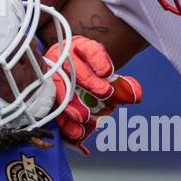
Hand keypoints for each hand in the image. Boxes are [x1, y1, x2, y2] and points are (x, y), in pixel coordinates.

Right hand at [46, 36, 142, 152]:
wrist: (69, 73)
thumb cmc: (89, 74)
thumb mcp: (105, 75)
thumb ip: (121, 85)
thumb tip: (136, 96)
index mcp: (80, 48)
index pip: (90, 50)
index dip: (99, 60)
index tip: (108, 73)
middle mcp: (63, 58)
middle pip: (73, 68)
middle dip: (88, 82)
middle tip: (103, 95)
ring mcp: (51, 75)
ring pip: (58, 87)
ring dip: (70, 105)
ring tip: (82, 119)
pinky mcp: (45, 94)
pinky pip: (52, 108)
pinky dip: (63, 122)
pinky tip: (74, 133)